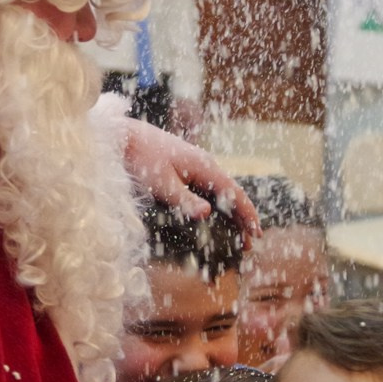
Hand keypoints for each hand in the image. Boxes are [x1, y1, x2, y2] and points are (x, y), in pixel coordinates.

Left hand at [115, 117, 257, 232]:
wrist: (125, 138)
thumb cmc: (142, 159)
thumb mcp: (162, 183)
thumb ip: (184, 199)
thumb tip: (206, 212)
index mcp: (205, 166)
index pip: (235, 193)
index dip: (248, 213)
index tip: (257, 232)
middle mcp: (206, 164)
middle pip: (232, 194)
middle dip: (243, 218)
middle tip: (250, 243)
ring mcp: (197, 166)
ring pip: (221, 192)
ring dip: (231, 213)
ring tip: (237, 235)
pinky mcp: (186, 169)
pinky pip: (209, 189)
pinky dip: (218, 205)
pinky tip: (215, 217)